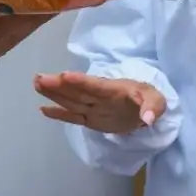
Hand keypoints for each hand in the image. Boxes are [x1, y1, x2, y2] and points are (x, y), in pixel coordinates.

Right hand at [33, 72, 165, 134]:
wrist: (146, 108)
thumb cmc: (149, 99)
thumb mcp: (158, 101)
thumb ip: (153, 107)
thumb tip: (148, 119)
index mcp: (114, 90)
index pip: (96, 85)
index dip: (81, 82)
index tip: (64, 76)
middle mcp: (99, 97)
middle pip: (77, 91)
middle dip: (59, 85)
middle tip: (40, 78)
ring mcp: (93, 108)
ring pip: (71, 100)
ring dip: (54, 93)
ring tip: (37, 84)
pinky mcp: (90, 119)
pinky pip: (73, 116)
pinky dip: (59, 114)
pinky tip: (43, 109)